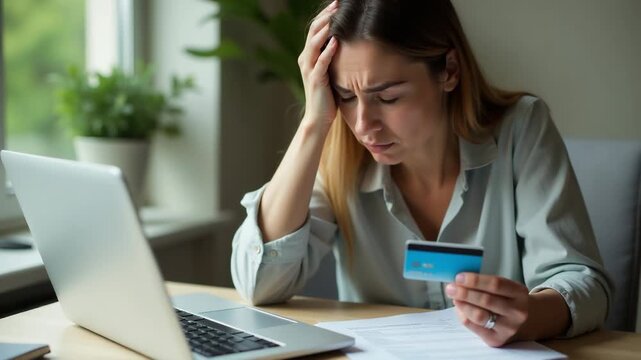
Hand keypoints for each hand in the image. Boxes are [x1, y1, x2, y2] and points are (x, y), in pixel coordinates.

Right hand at [298, 0, 338, 127]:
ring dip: (326, 28)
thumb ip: (332, 57)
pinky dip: (328, 50)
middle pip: (313, 31)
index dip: (325, 15)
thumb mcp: (330, 72)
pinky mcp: (315, 80)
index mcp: (308, 56)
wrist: (318, 118)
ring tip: (336, 16)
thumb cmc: (327, 96)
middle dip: (326, 16)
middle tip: (337, 4)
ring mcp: (309, 69)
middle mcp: (305, 59)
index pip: (315, 29)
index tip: (337, 4)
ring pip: (314, 43)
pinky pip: (321, 62)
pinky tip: (336, 41)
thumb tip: (346, 42)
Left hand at [445, 273, 529, 346]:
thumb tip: (459, 280)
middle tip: (451, 288)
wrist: (526, 323)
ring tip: (454, 297)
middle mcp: (517, 312)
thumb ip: (485, 283)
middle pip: (486, 300)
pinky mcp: (497, 339)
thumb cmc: (508, 300)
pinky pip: (474, 326)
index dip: (475, 280)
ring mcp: (508, 328)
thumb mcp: (506, 288)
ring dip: (462, 305)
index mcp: (519, 293)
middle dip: (464, 293)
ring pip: (479, 315)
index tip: (459, 277)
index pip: (496, 284)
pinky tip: (460, 308)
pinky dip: (463, 315)